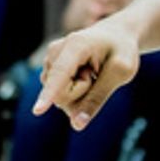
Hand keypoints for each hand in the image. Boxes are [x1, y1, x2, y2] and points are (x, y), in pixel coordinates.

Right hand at [33, 16, 140, 130]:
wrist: (115, 35)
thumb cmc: (122, 50)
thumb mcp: (121, 71)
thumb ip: (98, 97)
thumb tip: (77, 125)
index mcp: (76, 45)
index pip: (60, 75)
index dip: (49, 94)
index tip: (37, 111)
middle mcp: (55, 52)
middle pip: (60, 95)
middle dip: (82, 94)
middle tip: (97, 75)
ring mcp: (50, 62)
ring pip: (58, 98)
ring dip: (80, 94)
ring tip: (92, 73)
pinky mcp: (49, 71)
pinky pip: (58, 96)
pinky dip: (75, 93)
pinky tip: (84, 76)